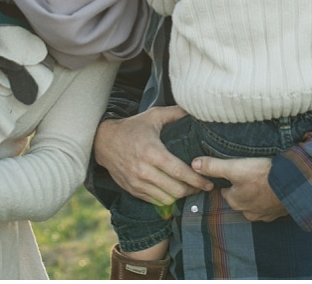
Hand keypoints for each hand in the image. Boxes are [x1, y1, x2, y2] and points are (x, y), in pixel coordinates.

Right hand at [93, 106, 214, 205]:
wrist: (103, 142)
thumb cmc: (131, 128)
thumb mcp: (153, 116)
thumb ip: (175, 113)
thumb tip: (196, 110)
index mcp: (152, 152)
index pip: (179, 171)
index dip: (196, 180)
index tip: (208, 182)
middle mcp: (143, 170)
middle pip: (175, 190)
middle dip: (192, 190)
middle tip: (203, 187)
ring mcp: (136, 182)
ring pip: (166, 199)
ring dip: (181, 197)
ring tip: (191, 190)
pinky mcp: (132, 190)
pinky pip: (154, 201)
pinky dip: (167, 199)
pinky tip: (175, 193)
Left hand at [192, 156, 288, 221]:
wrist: (293, 185)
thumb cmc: (262, 176)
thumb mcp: (235, 167)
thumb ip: (214, 166)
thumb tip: (194, 164)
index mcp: (235, 201)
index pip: (226, 192)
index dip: (229, 182)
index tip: (235, 173)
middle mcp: (247, 212)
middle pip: (240, 199)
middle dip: (244, 190)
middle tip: (251, 175)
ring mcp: (264, 215)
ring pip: (256, 204)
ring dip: (258, 196)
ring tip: (264, 182)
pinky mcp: (278, 213)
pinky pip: (271, 207)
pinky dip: (272, 200)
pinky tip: (276, 190)